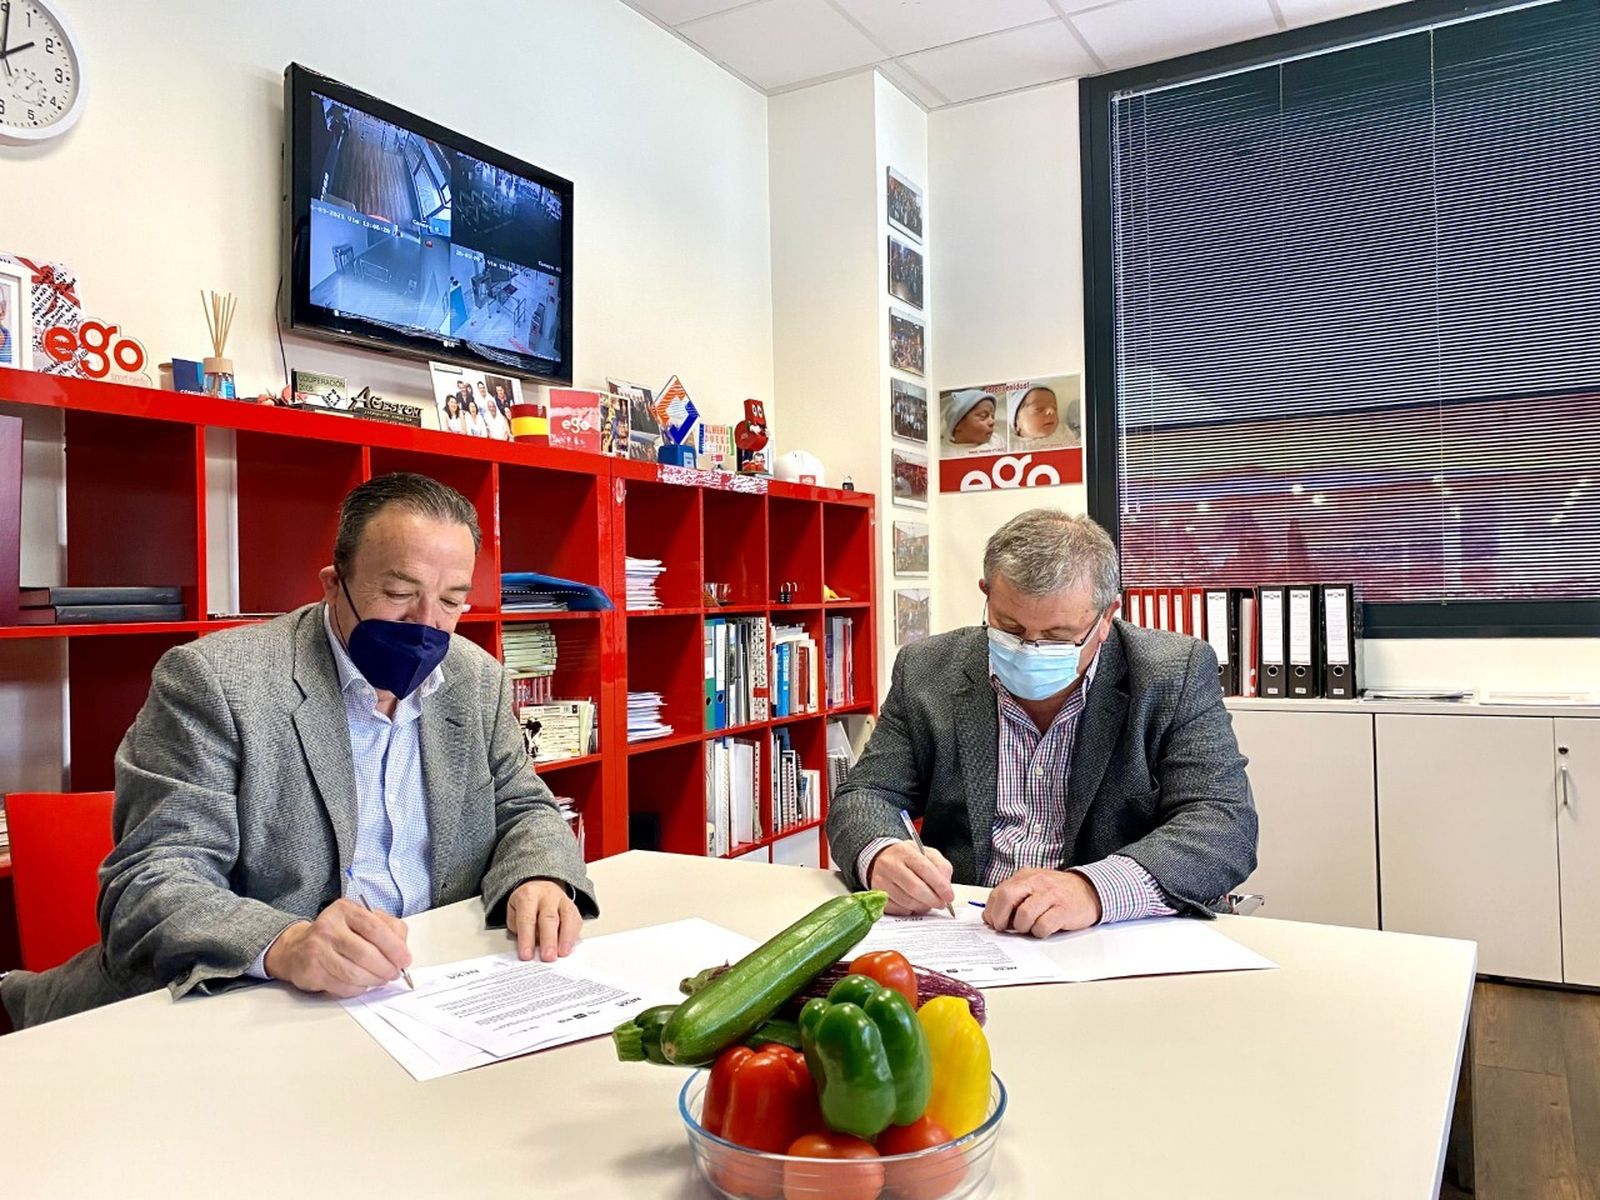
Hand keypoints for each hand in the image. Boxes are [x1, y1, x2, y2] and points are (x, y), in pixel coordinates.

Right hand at [263, 898, 411, 997]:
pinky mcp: (312, 971)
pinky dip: (358, 989)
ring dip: (374, 980)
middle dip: (386, 968)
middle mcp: (329, 927)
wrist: (298, 948)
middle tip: (394, 973)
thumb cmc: (338, 934)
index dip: (394, 947)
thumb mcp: (363, 920)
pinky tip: (363, 984)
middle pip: (365, 953)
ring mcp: (317, 950)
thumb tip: (402, 949)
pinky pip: (342, 986)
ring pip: (354, 973)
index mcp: (345, 910)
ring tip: (381, 979)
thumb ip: (388, 928)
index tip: (404, 959)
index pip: (375, 928)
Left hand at [506, 879, 581, 961]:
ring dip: (565, 938)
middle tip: (548, 957)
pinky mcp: (573, 906)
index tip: (526, 955)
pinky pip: (576, 920)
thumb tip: (529, 947)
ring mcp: (562, 899)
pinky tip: (568, 947)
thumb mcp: (514, 912)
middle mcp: (546, 895)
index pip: (527, 919)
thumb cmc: (525, 905)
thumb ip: (519, 929)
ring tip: (562, 954)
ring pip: (566, 917)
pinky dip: (573, 935)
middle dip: (548, 940)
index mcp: (528, 896)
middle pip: (549, 918)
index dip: (526, 938)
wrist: (539, 887)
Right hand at [867, 841, 955, 915]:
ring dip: (922, 906)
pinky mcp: (876, 895)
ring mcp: (881, 881)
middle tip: (941, 903)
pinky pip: (898, 909)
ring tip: (928, 902)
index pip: (925, 869)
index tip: (949, 896)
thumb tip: (946, 886)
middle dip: (933, 900)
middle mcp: (890, 865)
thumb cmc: (907, 858)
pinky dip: (910, 910)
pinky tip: (913, 903)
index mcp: (905, 852)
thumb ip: (941, 867)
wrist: (879, 858)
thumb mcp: (927, 854)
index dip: (940, 886)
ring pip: (907, 902)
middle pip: (915, 888)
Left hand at [983, 868, 1101, 937]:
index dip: (991, 910)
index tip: (992, 921)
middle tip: (1003, 928)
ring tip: (1029, 928)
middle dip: (1000, 917)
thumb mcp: (1035, 887)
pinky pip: (1043, 926)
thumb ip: (1016, 896)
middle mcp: (1037, 882)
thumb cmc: (1059, 893)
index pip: (999, 891)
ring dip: (1022, 927)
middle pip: (1007, 898)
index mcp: (1026, 876)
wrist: (1090, 891)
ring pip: (1024, 915)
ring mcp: (1051, 895)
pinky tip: (1043, 929)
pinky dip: (1039, 932)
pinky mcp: (1063, 910)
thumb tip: (994, 915)